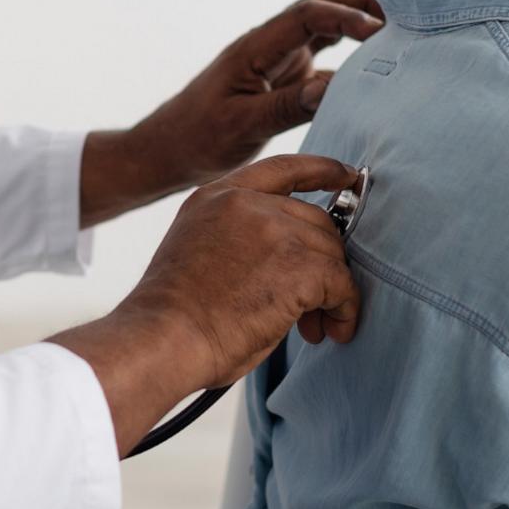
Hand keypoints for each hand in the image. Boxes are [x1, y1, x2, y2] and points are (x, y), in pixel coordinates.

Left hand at [80, 0, 384, 225]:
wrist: (169, 151)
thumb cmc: (197, 138)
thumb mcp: (242, 126)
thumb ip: (287, 105)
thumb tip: (331, 87)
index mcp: (255, 48)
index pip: (307, 15)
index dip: (345, 15)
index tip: (378, 28)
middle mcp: (269, 48)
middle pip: (320, 8)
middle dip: (360, 4)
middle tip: (402, 12)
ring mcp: (278, 63)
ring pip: (325, 32)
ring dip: (359, 27)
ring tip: (400, 34)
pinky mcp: (283, 82)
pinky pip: (323, 63)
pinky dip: (351, 62)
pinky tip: (376, 75)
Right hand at [130, 155, 362, 384]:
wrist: (162, 340)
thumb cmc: (172, 317)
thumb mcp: (198, 251)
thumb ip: (238, 238)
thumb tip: (286, 260)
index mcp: (216, 197)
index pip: (281, 168)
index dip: (320, 170)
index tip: (346, 176)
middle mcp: (246, 204)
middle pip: (315, 220)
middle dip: (324, 262)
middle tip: (316, 307)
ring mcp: (274, 230)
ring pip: (331, 254)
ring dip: (333, 292)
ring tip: (318, 327)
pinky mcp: (298, 265)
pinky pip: (341, 283)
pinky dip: (344, 309)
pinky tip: (331, 331)